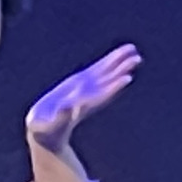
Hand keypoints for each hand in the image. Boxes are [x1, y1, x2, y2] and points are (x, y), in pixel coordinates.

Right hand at [24, 43, 141, 165]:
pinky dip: (107, 62)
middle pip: (107, 82)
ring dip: (118, 62)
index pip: (100, 97)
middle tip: (137, 58)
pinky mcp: (79, 83)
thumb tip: (70, 106)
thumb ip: (60, 116)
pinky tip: (118, 55)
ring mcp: (85, 89)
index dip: (114, 87)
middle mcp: (88, 97)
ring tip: (132, 50)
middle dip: (121, 70)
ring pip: (105, 74)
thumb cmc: (44, 129)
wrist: (46, 131)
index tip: (127, 78)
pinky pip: (96, 71)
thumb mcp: (48, 125)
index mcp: (80, 107)